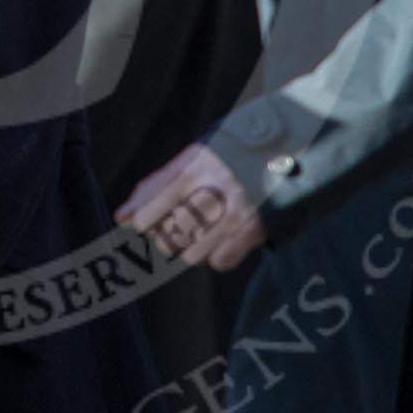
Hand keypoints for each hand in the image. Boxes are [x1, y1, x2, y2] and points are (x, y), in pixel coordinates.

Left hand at [116, 143, 265, 270]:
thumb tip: (121, 218)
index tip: (144, 223)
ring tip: (206, 230)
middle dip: (168, 237)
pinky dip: (218, 255)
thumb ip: (156, 185)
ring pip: (191, 255)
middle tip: (184, 223)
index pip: (149, 209)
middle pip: (167, 237)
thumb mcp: (194, 157)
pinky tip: (225, 238)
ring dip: (193, 248)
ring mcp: (234, 212)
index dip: (143, 222)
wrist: (291, 151)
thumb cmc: (231, 157)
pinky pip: (220, 262)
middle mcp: (212, 189)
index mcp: (193, 166)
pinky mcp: (254, 230)